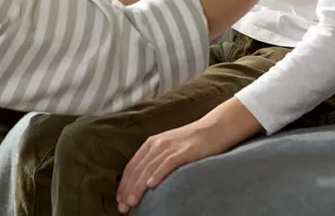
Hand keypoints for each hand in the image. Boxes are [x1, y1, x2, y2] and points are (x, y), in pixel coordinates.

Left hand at [115, 99, 259, 212]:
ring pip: (149, 168)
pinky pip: (167, 163)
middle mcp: (157, 143)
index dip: (124, 183)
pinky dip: (157, 174)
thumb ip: (157, 160)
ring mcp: (170, 146)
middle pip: (138, 169)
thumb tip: (144, 181)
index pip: (132, 166)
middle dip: (128, 189)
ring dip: (138, 186)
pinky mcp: (184, 151)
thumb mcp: (169, 148)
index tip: (119, 200)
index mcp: (151, 143)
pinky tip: (151, 185)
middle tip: (123, 206)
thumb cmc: (192, 142)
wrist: (215, 128)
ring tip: (132, 202)